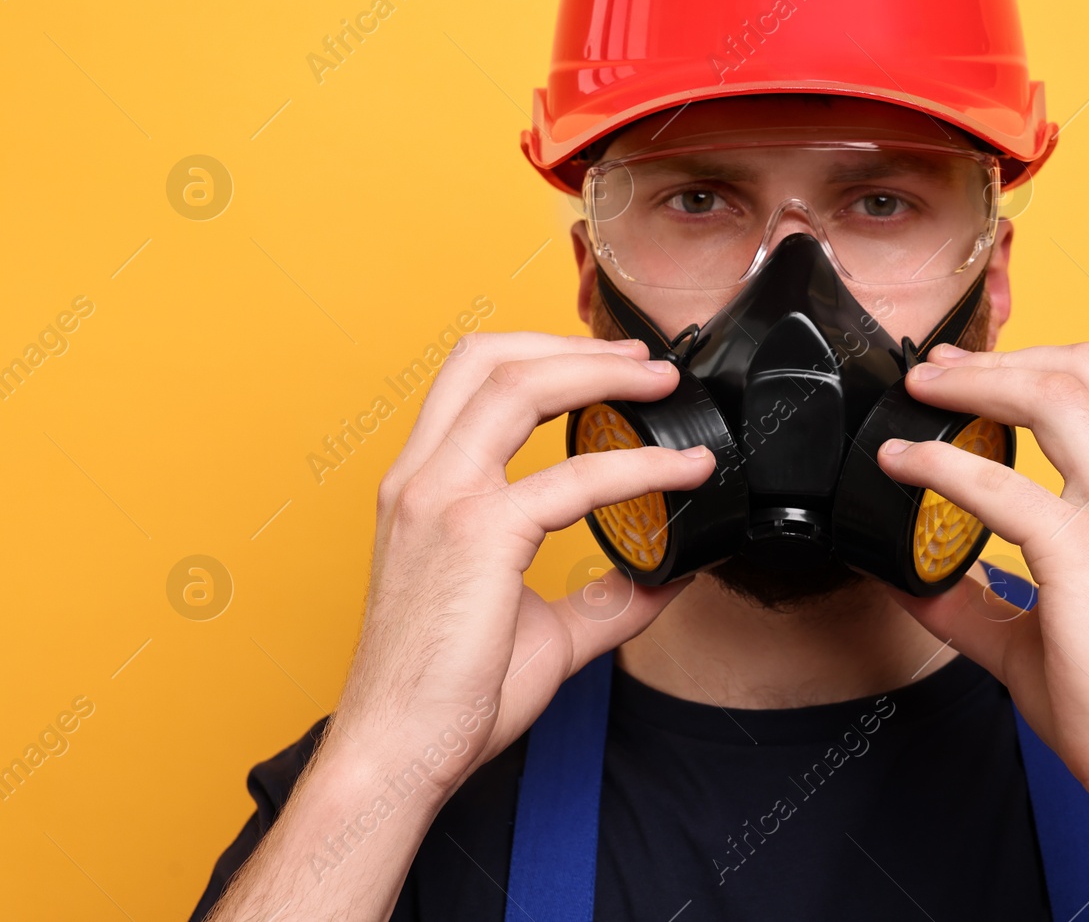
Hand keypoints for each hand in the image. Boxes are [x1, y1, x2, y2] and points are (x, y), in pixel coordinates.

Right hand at [330, 332, 714, 795]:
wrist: (399, 754)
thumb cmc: (446, 696)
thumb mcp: (541, 629)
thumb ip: (603, 597)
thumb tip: (665, 578)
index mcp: (423, 490)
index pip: (473, 382)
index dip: (544, 357)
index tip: (609, 369)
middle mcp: (422, 480)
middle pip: (489, 357)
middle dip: (573, 344)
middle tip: (643, 361)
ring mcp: (441, 500)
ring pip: (518, 386)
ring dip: (599, 374)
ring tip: (659, 382)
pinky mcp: (476, 535)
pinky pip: (573, 478)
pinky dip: (637, 466)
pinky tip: (679, 472)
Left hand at [876, 341, 1088, 917]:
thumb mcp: (1037, 628)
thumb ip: (976, 595)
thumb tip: (908, 579)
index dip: (1031, 362)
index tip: (968, 371)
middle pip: (1082, 369)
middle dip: (997, 356)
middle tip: (933, 368)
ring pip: (1054, 397)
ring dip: (974, 383)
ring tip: (920, 391)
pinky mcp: (1087, 554)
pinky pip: (1000, 487)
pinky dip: (941, 464)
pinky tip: (902, 466)